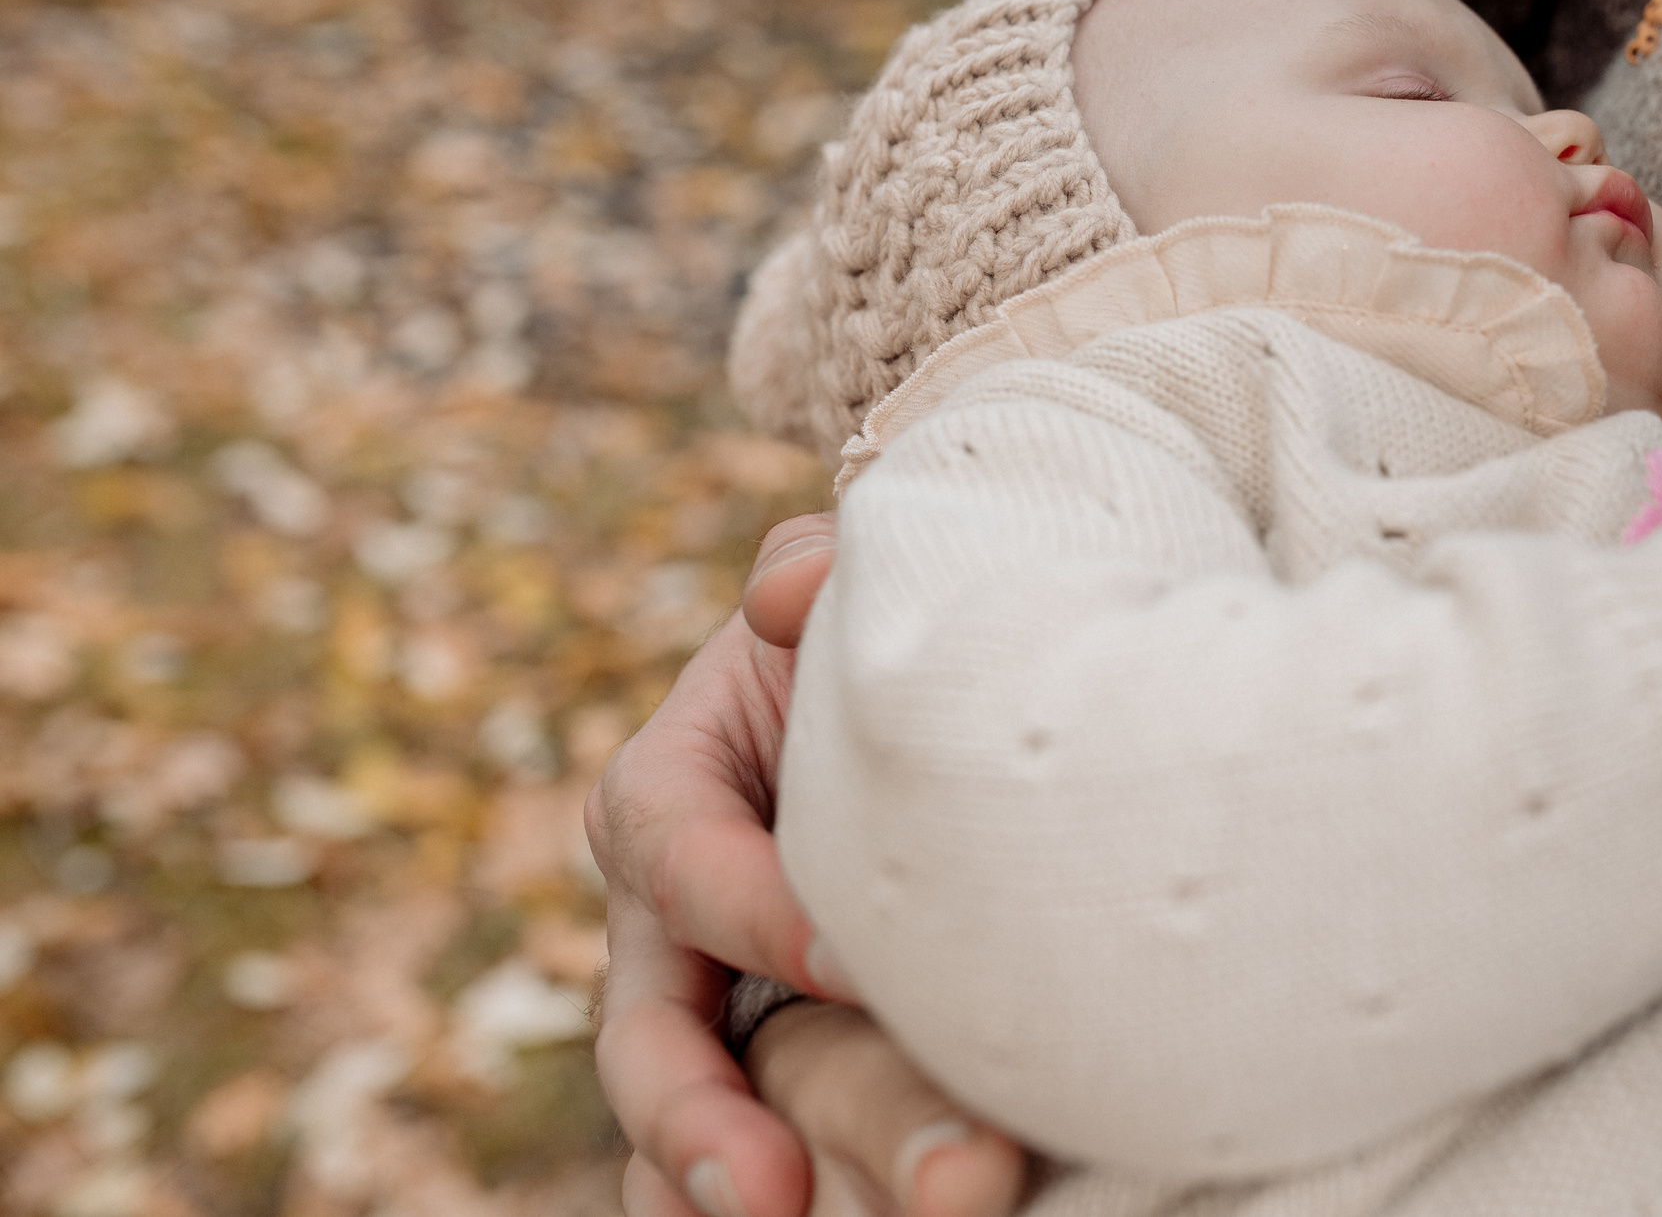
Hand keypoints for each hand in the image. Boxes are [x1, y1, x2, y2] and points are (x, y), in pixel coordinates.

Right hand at [592, 514, 1026, 1216]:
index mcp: (664, 796)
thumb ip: (813, 576)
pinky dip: (794, 1206)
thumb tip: (791, 595)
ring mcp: (713, 1022)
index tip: (848, 953)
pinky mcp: (777, 1087)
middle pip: (651, 1035)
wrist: (941, 714)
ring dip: (733, 1189)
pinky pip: (752, 1168)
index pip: (676, 853)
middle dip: (700, 1116)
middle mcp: (666, 931)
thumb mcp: (843, 591)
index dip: (749, 905)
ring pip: (687, 1128)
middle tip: (772, 1190)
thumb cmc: (876, 648)